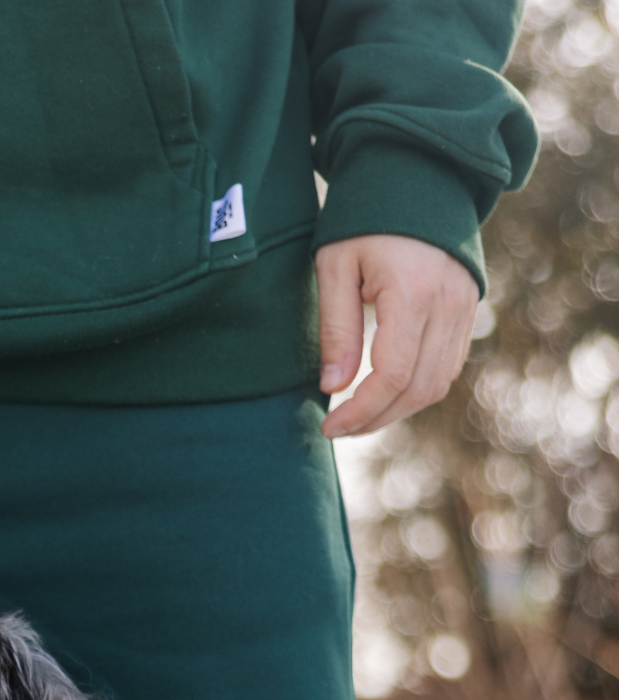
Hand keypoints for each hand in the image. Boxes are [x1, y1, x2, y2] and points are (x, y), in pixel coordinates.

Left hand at [316, 234, 478, 438]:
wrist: (418, 171)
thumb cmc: (367, 215)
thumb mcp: (336, 265)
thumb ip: (336, 329)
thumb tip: (333, 388)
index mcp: (414, 292)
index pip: (393, 376)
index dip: (361, 411)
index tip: (330, 426)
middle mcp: (449, 303)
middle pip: (419, 389)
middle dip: (377, 418)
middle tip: (340, 428)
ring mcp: (465, 305)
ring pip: (438, 383)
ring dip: (398, 409)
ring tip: (359, 415)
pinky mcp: (469, 307)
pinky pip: (448, 365)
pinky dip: (418, 388)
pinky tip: (386, 393)